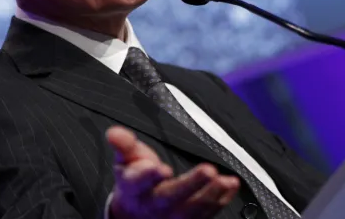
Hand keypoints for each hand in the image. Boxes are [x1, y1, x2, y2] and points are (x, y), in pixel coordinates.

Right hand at [106, 125, 239, 218]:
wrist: (137, 214)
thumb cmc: (134, 181)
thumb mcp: (125, 161)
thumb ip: (124, 145)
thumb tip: (113, 132)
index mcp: (133, 188)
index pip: (138, 182)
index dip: (148, 175)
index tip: (160, 167)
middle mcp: (153, 205)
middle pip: (171, 197)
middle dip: (191, 184)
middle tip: (208, 170)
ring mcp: (172, 217)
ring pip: (193, 209)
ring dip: (211, 195)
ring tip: (226, 180)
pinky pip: (207, 214)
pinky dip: (221, 200)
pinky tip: (231, 185)